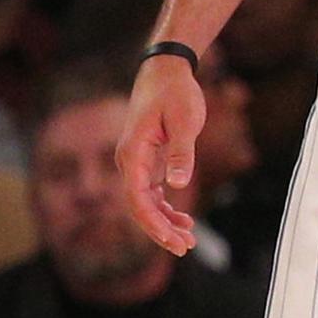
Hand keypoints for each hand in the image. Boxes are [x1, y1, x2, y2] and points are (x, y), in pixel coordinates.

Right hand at [116, 52, 206, 256]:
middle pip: (139, 206)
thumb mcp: (185, 121)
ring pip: (145, 201)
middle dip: (161, 230)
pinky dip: (165, 207)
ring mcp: (136, 161)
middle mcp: (129, 160)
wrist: (166, 69)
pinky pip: (151, 191)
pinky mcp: (147, 159)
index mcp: (133, 153)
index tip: (172, 240)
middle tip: (185, 247)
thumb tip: (177, 185)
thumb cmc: (175, 92)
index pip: (136, 199)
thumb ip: (181, 153)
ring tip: (188, 239)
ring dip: (164, 221)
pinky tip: (182, 219)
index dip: (153, 223)